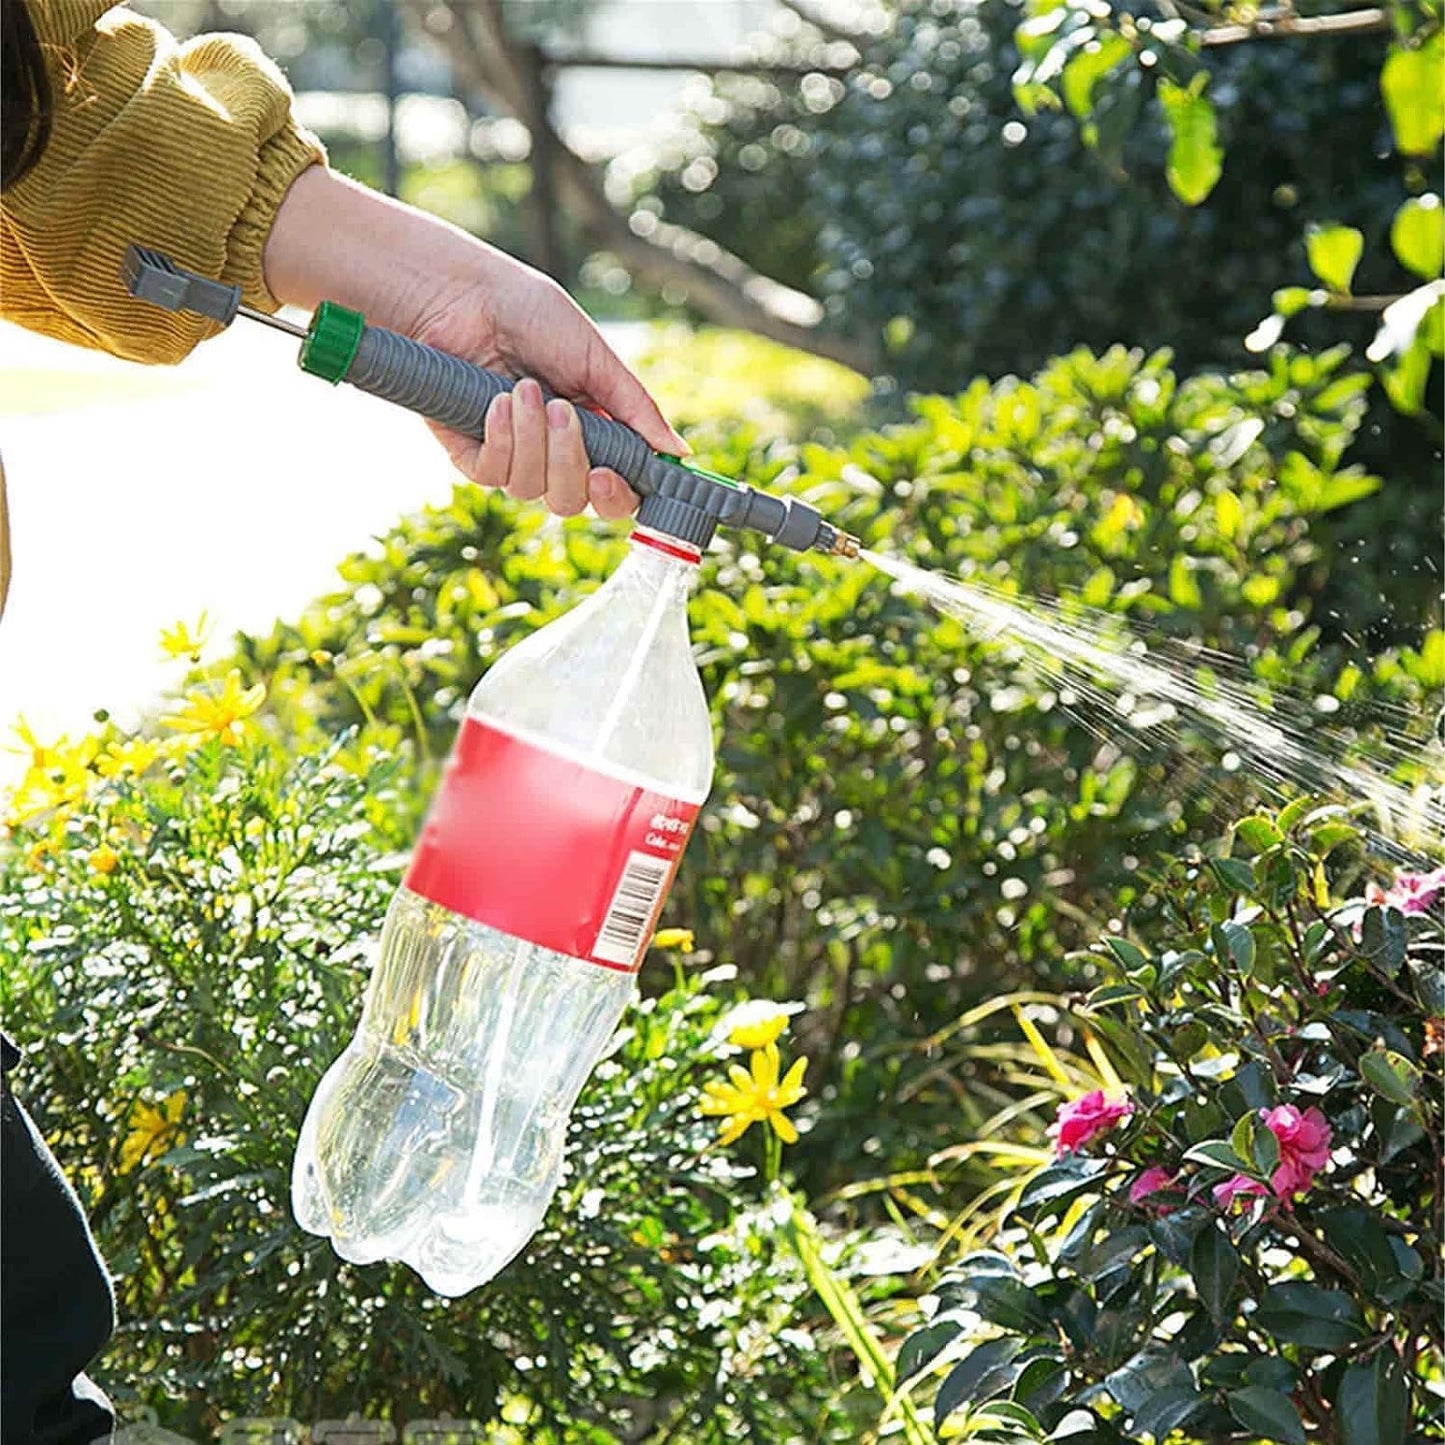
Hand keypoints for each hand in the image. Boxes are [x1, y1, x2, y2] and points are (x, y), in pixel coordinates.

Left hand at [262, 166, 685, 518]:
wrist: (463, 295)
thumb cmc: (528, 313)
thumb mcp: (594, 356)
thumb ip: (635, 407)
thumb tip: (677, 452)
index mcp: (592, 433)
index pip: (613, 491)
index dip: (618, 497)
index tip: (615, 477)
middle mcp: (553, 453)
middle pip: (574, 501)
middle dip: (571, 462)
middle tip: (564, 413)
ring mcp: (512, 457)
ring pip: (533, 491)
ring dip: (532, 441)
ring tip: (522, 388)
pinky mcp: (470, 455)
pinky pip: (492, 477)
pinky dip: (500, 440)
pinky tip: (495, 402)